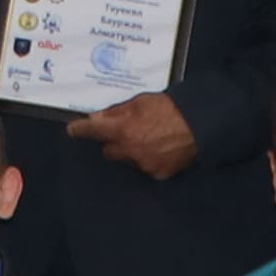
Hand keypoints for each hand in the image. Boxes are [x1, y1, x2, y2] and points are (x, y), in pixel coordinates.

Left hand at [78, 94, 198, 179]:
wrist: (202, 125)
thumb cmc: (172, 108)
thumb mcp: (141, 101)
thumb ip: (117, 111)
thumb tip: (98, 117)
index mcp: (123, 130)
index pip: (93, 131)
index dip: (80, 130)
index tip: (73, 130)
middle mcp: (130, 151)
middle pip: (108, 150)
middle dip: (114, 142)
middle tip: (127, 131)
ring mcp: (143, 165)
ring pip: (127, 160)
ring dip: (132, 151)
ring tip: (151, 138)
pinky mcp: (158, 174)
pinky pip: (145, 167)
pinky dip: (149, 160)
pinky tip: (161, 149)